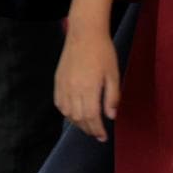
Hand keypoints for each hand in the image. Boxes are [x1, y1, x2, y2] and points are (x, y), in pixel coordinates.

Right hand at [55, 25, 120, 141]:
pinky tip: (74, 116)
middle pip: (79, 118)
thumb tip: (111, 116)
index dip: (98, 130)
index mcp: (89, 88)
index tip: (104, 137)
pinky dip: (67, 114)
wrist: (84, 34)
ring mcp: (63, 86)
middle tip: (97, 135)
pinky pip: (60, 104)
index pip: (92, 117)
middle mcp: (73, 89)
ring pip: (68, 113)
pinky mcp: (58, 82)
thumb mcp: (114, 74)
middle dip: (89, 130)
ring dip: (78, 124)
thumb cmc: (103, 52)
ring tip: (88, 128)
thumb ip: (112, 96)